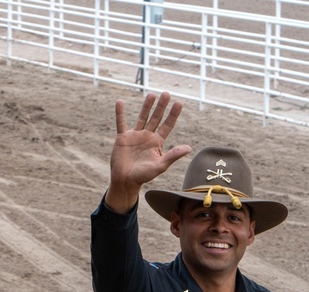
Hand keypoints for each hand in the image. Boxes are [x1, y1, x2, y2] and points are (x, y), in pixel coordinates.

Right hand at [104, 92, 191, 213]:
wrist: (125, 181)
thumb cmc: (143, 176)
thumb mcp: (160, 166)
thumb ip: (173, 155)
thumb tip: (189, 148)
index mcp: (157, 142)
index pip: (167, 125)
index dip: (173, 115)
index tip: (179, 103)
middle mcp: (147, 136)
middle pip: (156, 118)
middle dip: (161, 106)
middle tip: (166, 93)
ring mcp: (135, 135)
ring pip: (142, 117)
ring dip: (146, 106)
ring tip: (152, 95)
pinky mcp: (123, 137)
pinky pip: (121, 122)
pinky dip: (120, 113)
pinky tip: (120, 102)